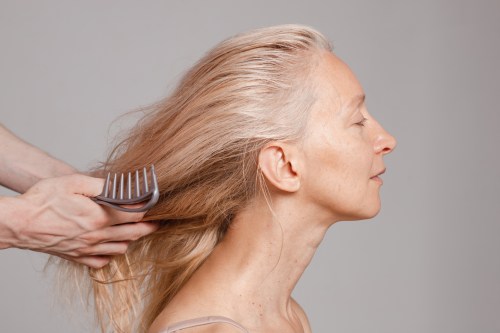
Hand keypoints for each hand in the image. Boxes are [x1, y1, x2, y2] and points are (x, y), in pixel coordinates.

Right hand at [7, 174, 158, 267]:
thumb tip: (119, 185)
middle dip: (149, 228)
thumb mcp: (73, 182)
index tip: (154, 204)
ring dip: (131, 240)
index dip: (147, 209)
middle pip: (133, 233)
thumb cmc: (43, 201)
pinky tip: (112, 247)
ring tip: (137, 232)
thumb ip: (100, 184)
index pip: (135, 215)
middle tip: (159, 223)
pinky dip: (111, 255)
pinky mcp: (77, 257)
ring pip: (120, 248)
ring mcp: (87, 248)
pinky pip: (101, 261)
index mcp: (99, 217)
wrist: (18, 223)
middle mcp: (97, 235)